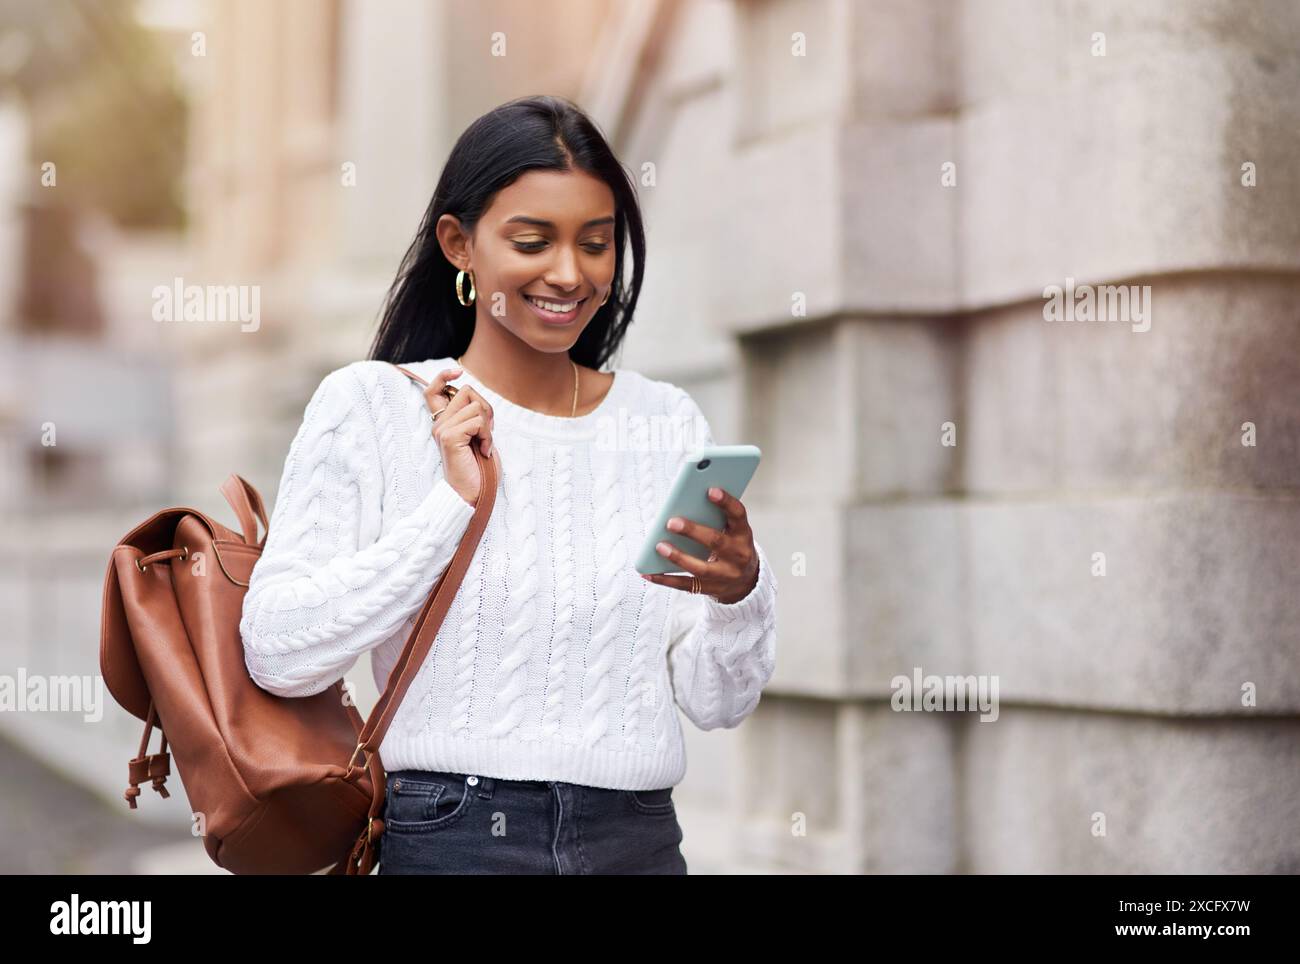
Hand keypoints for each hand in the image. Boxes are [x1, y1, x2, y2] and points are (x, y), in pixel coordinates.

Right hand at [427, 367, 495, 506]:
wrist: (474, 493)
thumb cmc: (479, 467)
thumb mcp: (477, 435)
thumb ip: (472, 414)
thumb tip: (472, 393)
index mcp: (443, 422)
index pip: (433, 390)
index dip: (444, 376)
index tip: (457, 372)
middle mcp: (438, 424)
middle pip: (467, 392)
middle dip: (486, 409)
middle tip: (486, 433)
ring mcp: (442, 430)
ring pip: (475, 406)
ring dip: (488, 426)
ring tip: (484, 445)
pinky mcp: (449, 437)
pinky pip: (477, 421)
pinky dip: (487, 436)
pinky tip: (484, 451)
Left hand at [641, 487, 759, 603]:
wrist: (746, 581)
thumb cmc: (733, 547)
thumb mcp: (733, 531)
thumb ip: (715, 517)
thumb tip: (685, 502)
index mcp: (743, 534)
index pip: (738, 515)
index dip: (726, 502)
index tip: (710, 490)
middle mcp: (738, 555)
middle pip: (716, 542)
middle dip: (693, 532)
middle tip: (672, 522)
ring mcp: (725, 575)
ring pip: (700, 567)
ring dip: (678, 557)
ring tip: (659, 546)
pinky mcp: (710, 589)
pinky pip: (685, 585)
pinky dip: (665, 579)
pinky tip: (649, 573)